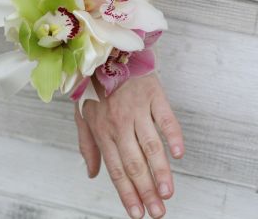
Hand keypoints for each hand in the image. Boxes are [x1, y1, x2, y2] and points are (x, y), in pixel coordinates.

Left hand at [74, 73, 184, 218]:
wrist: (107, 56)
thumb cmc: (95, 89)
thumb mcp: (82, 115)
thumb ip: (87, 145)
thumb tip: (91, 174)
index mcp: (102, 131)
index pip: (115, 169)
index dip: (126, 193)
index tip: (137, 213)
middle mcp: (120, 124)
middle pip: (134, 163)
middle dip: (146, 190)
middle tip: (157, 212)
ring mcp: (137, 109)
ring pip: (151, 145)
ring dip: (160, 170)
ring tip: (167, 192)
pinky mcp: (153, 96)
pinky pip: (165, 118)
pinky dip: (173, 135)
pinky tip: (178, 154)